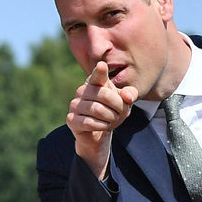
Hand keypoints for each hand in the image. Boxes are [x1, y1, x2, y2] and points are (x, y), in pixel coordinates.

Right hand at [67, 60, 137, 179]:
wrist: (98, 134)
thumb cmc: (111, 113)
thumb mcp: (124, 103)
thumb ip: (129, 95)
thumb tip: (128, 98)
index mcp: (94, 82)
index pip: (98, 75)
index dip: (100, 71)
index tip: (102, 66)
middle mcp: (82, 91)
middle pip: (104, 95)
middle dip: (118, 106)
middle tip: (121, 114)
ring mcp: (75, 105)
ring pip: (97, 109)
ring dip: (110, 117)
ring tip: (112, 120)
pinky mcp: (71, 120)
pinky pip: (89, 122)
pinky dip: (101, 126)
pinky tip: (104, 126)